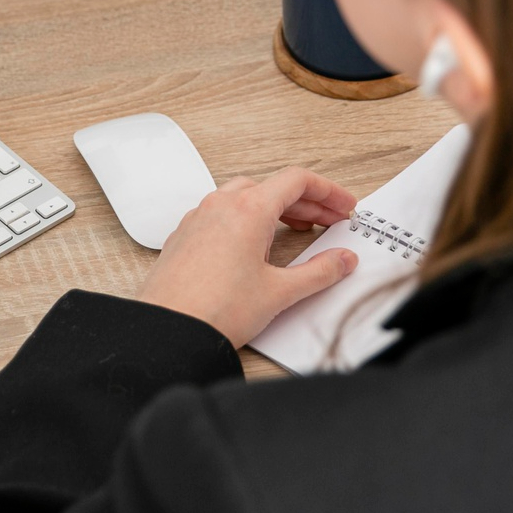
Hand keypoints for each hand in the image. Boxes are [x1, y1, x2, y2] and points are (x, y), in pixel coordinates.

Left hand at [136, 168, 358, 346]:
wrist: (168, 331)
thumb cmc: (214, 311)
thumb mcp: (280, 292)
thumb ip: (319, 272)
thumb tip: (342, 261)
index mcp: (247, 209)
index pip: (297, 180)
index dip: (328, 191)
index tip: (344, 207)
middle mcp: (220, 205)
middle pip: (273, 187)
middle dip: (307, 203)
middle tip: (330, 222)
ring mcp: (199, 218)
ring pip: (245, 197)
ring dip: (276, 208)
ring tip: (297, 230)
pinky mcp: (185, 235)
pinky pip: (222, 213)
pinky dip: (248, 219)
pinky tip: (256, 244)